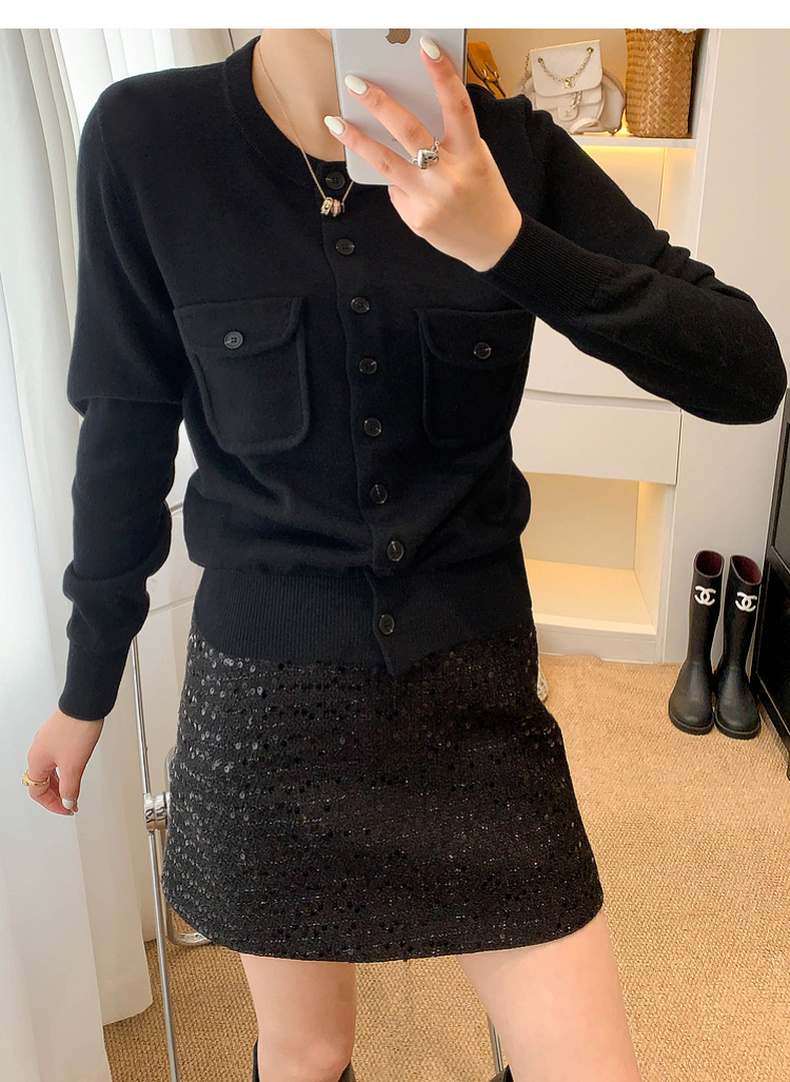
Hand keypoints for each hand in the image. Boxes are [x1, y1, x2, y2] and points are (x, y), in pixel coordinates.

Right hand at [25, 708, 104, 815]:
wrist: (86, 704)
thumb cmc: (77, 728)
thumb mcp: (74, 766)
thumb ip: (70, 788)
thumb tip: (67, 802)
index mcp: (36, 761)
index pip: (38, 792)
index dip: (53, 805)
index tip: (67, 810)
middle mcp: (39, 751)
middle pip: (42, 781)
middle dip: (57, 795)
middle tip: (70, 803)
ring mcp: (47, 741)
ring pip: (50, 769)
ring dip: (61, 782)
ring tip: (74, 790)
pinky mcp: (58, 734)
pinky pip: (57, 758)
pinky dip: (64, 769)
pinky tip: (74, 770)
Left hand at [324, 36, 522, 272]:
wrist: (494, 243)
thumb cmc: (484, 193)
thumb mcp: (477, 159)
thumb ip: (450, 139)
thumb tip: (406, 117)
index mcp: (472, 155)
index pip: (457, 107)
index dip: (443, 75)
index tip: (426, 47)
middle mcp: (450, 176)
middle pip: (409, 132)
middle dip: (379, 103)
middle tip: (355, 83)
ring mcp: (430, 200)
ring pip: (386, 163)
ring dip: (357, 140)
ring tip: (335, 122)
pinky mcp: (416, 219)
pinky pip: (396, 190)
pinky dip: (396, 181)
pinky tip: (404, 184)